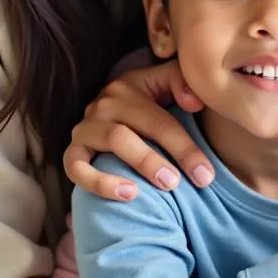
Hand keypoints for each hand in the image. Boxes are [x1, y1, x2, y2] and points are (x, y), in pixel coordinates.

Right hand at [63, 60, 212, 199]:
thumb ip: (184, 83)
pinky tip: (127, 194)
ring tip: (163, 187)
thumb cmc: (153, 100)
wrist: (118, 111)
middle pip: (137, 130)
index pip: (160, 119)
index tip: (206, 175)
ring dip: (139, 165)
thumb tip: (194, 102)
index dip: (185, 148)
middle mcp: (104, 104)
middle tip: (181, 183)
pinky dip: (99, 183)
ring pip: (112, 142)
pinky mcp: (72, 152)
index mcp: (130, 86)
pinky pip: (77, 168)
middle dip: (163, 159)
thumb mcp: (168, 82)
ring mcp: (85, 128)